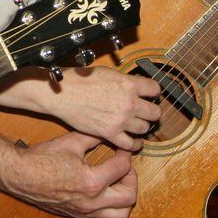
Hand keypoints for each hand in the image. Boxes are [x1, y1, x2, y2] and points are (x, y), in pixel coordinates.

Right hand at [2, 131, 137, 217]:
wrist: (19, 175)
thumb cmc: (41, 158)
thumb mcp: (69, 142)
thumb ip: (93, 137)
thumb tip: (109, 131)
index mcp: (92, 181)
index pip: (122, 167)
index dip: (125, 153)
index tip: (122, 147)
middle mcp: (92, 201)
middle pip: (129, 196)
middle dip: (131, 178)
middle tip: (124, 166)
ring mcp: (85, 212)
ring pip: (121, 215)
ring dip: (125, 198)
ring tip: (118, 182)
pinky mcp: (78, 216)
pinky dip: (111, 208)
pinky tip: (105, 194)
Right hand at [45, 67, 160, 150]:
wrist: (62, 93)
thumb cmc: (80, 80)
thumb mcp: (107, 73)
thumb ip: (125, 81)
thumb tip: (135, 87)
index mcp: (129, 84)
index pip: (155, 89)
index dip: (153, 92)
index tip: (150, 95)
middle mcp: (129, 103)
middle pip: (155, 112)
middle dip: (150, 112)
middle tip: (145, 111)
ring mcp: (120, 120)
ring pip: (144, 128)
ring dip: (141, 126)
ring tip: (135, 124)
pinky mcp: (110, 133)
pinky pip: (131, 144)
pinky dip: (135, 144)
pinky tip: (134, 141)